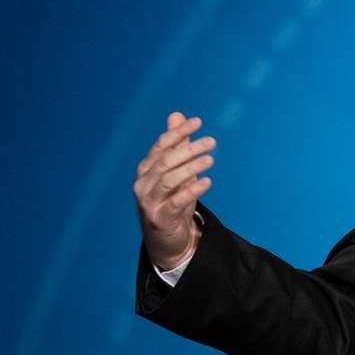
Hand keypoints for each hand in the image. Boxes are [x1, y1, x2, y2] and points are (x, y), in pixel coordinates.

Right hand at [133, 112, 214, 268]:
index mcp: (146, 169)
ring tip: (210, 159)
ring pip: (169, 180)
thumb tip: (177, 115)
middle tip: (211, 141)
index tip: (198, 121)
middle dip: (189, 149)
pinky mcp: (159, 217)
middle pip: (166, 161)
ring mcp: (149, 201)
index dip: (178, 132)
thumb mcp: (175, 172)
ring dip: (191, 168)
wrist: (166, 239)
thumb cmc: (171, 200)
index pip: (161, 145)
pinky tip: (207, 182)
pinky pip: (176, 201)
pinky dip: (192, 191)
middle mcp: (143, 183)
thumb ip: (176, 145)